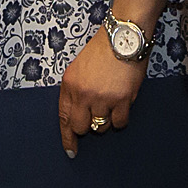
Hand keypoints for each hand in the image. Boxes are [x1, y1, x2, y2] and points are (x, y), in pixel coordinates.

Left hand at [58, 26, 146, 156]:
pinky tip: (122, 105)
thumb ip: (75, 91)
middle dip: (88, 126)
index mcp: (69, 85)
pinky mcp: (121, 100)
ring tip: (111, 104)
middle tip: (96, 117)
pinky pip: (120, 122)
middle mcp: (83, 94)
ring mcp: (102, 98)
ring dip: (106, 120)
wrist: (123, 37)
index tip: (70, 150)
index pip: (64, 118)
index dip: (67, 138)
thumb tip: (78, 115)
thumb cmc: (103, 50)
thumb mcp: (78, 69)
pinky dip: (121, 118)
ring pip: (101, 127)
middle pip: (81, 127)